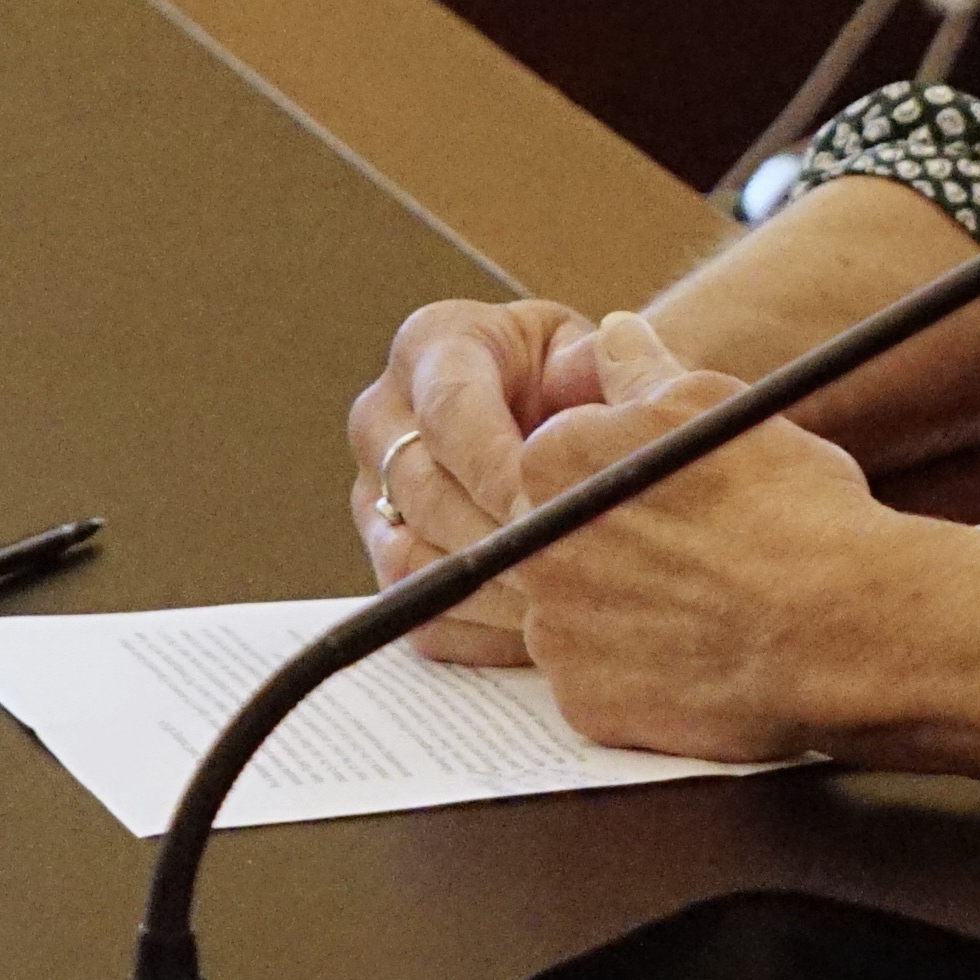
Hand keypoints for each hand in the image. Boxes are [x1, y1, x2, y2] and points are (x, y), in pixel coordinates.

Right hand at [344, 297, 598, 660]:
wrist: (564, 423)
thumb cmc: (582, 383)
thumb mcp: (595, 355)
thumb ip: (600, 360)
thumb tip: (606, 360)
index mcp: (430, 348)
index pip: (449, 412)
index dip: (500, 468)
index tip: (555, 506)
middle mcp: (383, 418)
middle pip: (423, 492)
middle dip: (498, 538)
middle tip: (566, 573)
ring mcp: (373, 494)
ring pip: (409, 559)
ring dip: (487, 590)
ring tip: (561, 607)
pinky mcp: (386, 557)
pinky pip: (415, 610)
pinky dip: (477, 628)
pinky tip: (538, 631)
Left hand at [500, 310, 910, 759]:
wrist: (837, 623)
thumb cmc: (786, 504)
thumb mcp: (713, 407)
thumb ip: (641, 370)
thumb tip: (612, 335)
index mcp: (552, 464)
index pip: (558, 456)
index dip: (621, 470)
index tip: (669, 489)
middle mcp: (530, 551)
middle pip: (559, 536)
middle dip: (612, 539)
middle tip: (690, 548)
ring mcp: (555, 635)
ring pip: (575, 613)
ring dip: (622, 607)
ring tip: (702, 602)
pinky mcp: (586, 707)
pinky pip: (598, 683)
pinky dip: (639, 672)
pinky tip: (697, 654)